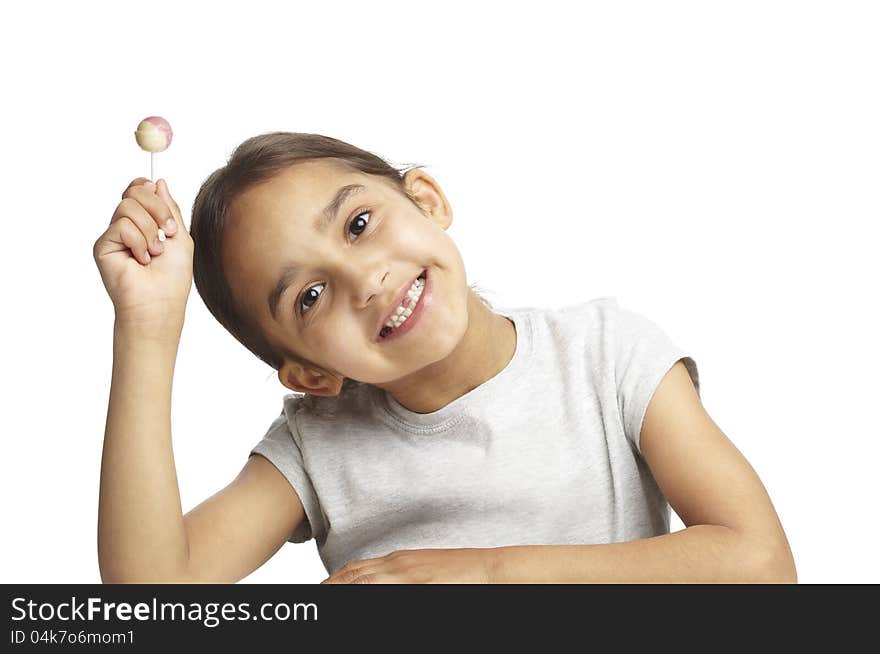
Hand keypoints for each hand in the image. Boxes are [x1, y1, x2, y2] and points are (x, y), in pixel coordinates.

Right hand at [93, 177, 193, 326]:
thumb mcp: (180, 236)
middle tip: (169, 232)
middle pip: (135, 191)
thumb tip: (158, 182)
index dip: (148, 188)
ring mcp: (114, 236)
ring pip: (128, 206)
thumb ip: (170, 208)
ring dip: (151, 231)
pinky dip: (138, 242)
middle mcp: (127, 226)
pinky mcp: (103, 245)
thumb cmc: (172, 278)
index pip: (139, 189)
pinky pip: (121, 225)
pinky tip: (141, 260)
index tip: (162, 198)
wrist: (159, 303)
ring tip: (155, 253)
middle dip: (158, 209)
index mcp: (146, 222)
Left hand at [320, 547, 495, 583]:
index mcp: (399, 561)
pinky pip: (382, 587)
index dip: (335, 579)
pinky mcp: (417, 584)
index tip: (322, 588)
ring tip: (321, 596)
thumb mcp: (425, 572)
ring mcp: (407, 575)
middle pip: (353, 576)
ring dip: (341, 588)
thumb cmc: (462, 574)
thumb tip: (386, 582)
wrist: (491, 569)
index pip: (356, 569)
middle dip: (330, 586)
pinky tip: (353, 594)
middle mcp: (398, 566)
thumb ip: (404, 576)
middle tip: (314, 595)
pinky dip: (365, 590)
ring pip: (362, 581)